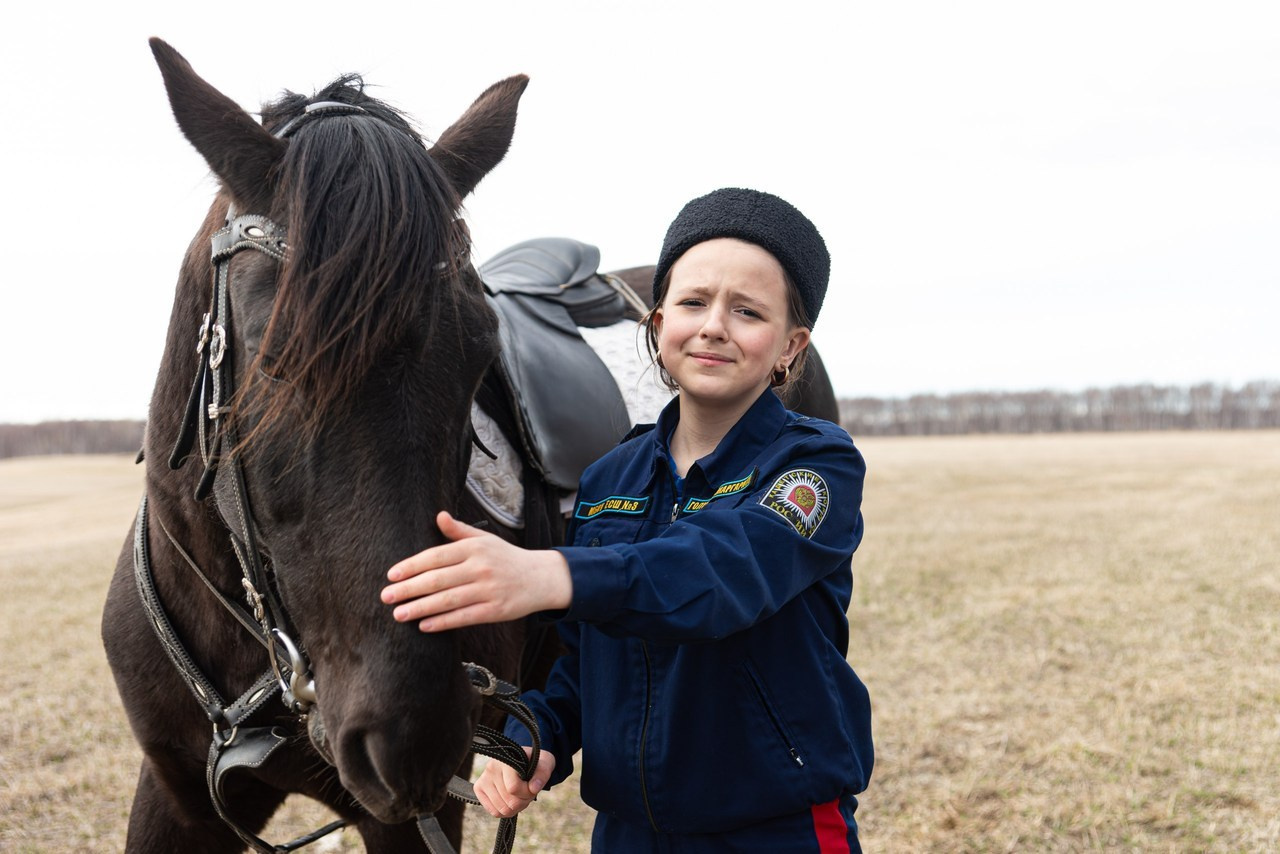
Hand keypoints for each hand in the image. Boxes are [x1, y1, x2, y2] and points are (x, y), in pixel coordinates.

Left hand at [381, 511, 571, 631]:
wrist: (540, 578)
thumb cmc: (506, 558)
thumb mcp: (485, 540)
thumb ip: (459, 531)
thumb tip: (438, 515)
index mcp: (474, 548)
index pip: (436, 556)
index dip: (412, 566)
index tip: (391, 575)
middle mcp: (480, 567)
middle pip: (438, 579)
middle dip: (409, 589)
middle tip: (386, 596)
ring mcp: (488, 590)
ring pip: (448, 600)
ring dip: (420, 608)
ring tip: (399, 614)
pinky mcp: (495, 610)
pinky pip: (464, 617)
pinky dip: (443, 622)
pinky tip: (424, 625)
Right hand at [473, 747, 555, 817]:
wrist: (521, 759)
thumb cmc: (533, 762)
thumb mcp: (545, 763)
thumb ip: (542, 774)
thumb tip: (533, 788)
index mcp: (507, 760)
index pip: (513, 788)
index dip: (527, 793)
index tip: (533, 788)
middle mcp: (491, 768)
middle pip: (508, 801)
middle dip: (523, 802)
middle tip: (527, 794)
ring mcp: (483, 779)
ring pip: (501, 809)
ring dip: (515, 808)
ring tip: (519, 797)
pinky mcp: (479, 789)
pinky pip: (493, 811)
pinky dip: (505, 811)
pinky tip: (510, 801)